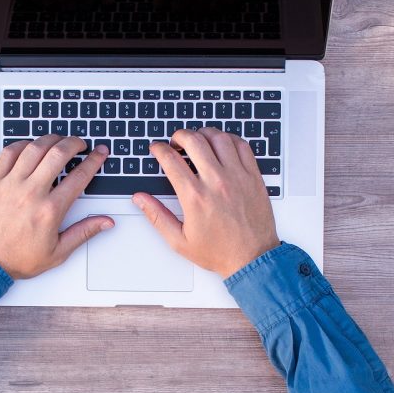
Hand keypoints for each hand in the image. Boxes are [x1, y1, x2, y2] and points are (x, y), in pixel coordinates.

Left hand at [0, 136, 111, 278]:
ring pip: (34, 148)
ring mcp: (11, 184)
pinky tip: (30, 146)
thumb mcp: (58, 252)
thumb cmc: (17, 258)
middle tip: (80, 143)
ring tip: (58, 140)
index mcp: (50, 210)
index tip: (99, 153)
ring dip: (50, 139)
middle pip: (58, 154)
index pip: (79, 176)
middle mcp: (31, 192)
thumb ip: (83, 233)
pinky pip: (8, 153)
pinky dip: (22, 144)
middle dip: (74, 143)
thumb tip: (105, 222)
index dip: (94, 160)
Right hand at [133, 128, 278, 278]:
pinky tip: (222, 145)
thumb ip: (157, 216)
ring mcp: (237, 177)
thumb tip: (140, 199)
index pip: (171, 160)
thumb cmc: (219, 252)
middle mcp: (216, 182)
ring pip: (218, 138)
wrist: (252, 258)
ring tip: (198, 141)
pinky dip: (229, 139)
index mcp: (195, 197)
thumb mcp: (179, 241)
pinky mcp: (253, 176)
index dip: (159, 149)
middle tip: (175, 142)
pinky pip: (242, 146)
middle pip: (193, 141)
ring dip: (203, 134)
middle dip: (179, 135)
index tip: (157, 149)